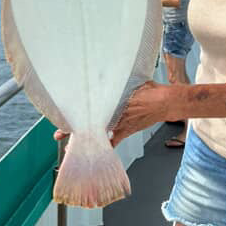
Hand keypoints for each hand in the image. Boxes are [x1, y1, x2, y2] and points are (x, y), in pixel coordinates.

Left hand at [52, 81, 171, 145]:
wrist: (166, 102)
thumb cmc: (151, 90)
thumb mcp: (133, 82)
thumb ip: (119, 82)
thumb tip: (108, 72)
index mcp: (113, 100)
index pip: (91, 107)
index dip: (77, 111)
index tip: (64, 113)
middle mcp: (114, 113)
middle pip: (90, 121)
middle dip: (74, 127)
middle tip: (59, 133)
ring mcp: (119, 124)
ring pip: (98, 134)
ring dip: (85, 140)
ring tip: (71, 146)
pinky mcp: (126, 130)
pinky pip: (113, 141)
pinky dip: (105, 146)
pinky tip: (96, 153)